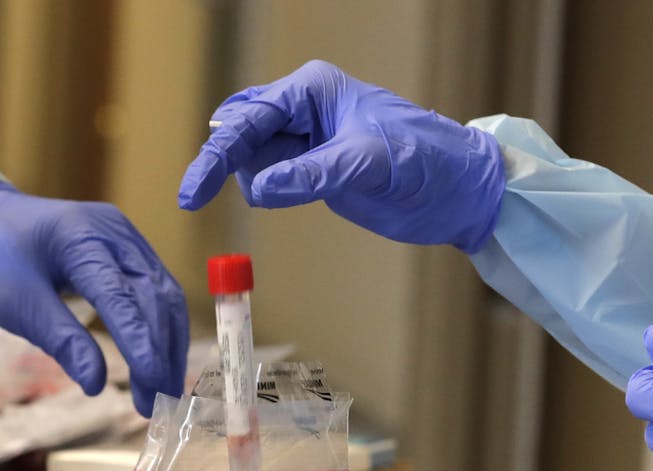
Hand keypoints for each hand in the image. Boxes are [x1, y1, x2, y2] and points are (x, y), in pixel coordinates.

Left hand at [0, 181, 187, 416]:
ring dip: (169, 344)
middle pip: (154, 295)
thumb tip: (96, 384)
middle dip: (160, 351)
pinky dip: (161, 329)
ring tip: (166, 392)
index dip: (140, 341)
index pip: (121, 295)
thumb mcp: (18, 304)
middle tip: (160, 403)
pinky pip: (156, 291)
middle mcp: (114, 232)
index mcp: (80, 237)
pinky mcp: (129, 250)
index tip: (152, 384)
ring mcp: (126, 238)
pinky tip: (161, 361)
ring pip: (165, 295)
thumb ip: (61, 341)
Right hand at [178, 60, 504, 252]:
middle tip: (198, 198)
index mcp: (313, 90)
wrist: (461, 191)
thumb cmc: (427, 161)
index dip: (215, 157)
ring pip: (251, 159)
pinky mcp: (313, 170)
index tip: (191, 194)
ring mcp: (306, 141)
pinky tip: (281, 197)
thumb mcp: (367, 166)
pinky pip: (271, 178)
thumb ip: (310, 176)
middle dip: (225, 164)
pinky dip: (265, 191)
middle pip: (239, 133)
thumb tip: (259, 189)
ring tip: (306, 189)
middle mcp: (304, 109)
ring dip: (254, 181)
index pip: (249, 121)